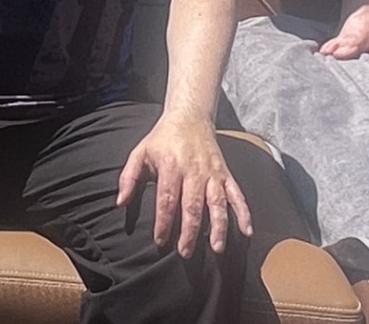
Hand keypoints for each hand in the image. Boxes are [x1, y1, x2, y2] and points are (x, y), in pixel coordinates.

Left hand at [116, 117, 252, 257]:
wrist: (189, 116)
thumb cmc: (162, 138)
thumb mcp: (140, 152)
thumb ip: (128, 177)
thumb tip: (120, 203)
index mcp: (171, 165)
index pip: (167, 198)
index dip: (164, 221)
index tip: (160, 240)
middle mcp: (194, 170)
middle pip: (193, 205)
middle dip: (189, 231)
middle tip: (184, 252)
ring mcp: (212, 173)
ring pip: (217, 203)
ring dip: (218, 226)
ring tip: (216, 248)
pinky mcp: (225, 173)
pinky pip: (237, 194)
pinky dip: (244, 213)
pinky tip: (247, 231)